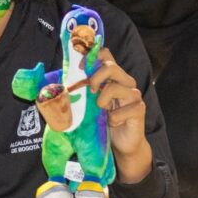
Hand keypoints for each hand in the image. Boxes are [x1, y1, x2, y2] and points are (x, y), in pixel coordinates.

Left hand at [89, 48, 152, 183]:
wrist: (122, 143)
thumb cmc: (104, 121)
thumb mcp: (90, 103)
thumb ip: (82, 90)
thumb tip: (58, 84)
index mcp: (113, 77)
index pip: (105, 54)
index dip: (91, 56)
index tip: (79, 68)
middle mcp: (125, 82)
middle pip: (111, 66)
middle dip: (95, 78)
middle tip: (91, 91)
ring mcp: (134, 95)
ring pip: (114, 87)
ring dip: (102, 101)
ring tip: (102, 110)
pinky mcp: (139, 109)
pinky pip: (121, 110)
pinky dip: (113, 119)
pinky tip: (114, 123)